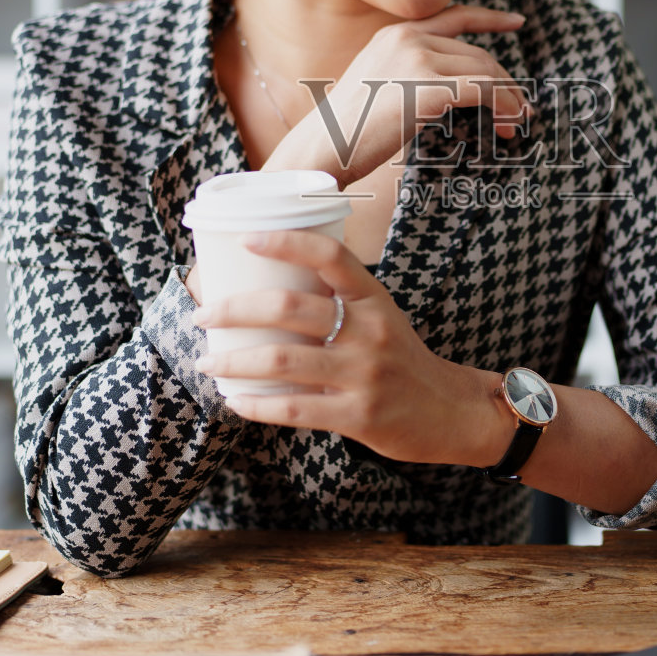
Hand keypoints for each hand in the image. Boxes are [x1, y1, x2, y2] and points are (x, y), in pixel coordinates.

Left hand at [193, 227, 505, 464]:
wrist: (452, 412)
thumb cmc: (402, 361)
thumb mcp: (381, 318)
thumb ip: (337, 303)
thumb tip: (267, 289)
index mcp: (374, 298)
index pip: (330, 255)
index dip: (287, 241)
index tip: (248, 239)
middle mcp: (370, 331)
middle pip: (289, 306)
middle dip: (234, 308)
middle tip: (204, 314)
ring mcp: (364, 374)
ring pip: (281, 360)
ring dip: (233, 361)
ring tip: (208, 361)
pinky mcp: (358, 415)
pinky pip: (293, 408)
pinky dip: (256, 404)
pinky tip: (237, 401)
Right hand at [262, 4, 530, 187]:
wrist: (321, 150)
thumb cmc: (346, 132)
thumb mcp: (377, 86)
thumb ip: (410, 74)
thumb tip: (453, 89)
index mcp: (394, 33)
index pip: (453, 15)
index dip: (490, 19)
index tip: (517, 22)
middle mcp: (406, 37)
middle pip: (476, 52)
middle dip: (505, 82)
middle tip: (520, 111)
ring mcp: (416, 59)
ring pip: (484, 70)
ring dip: (508, 98)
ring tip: (515, 123)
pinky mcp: (426, 86)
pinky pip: (481, 89)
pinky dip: (501, 107)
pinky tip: (505, 126)